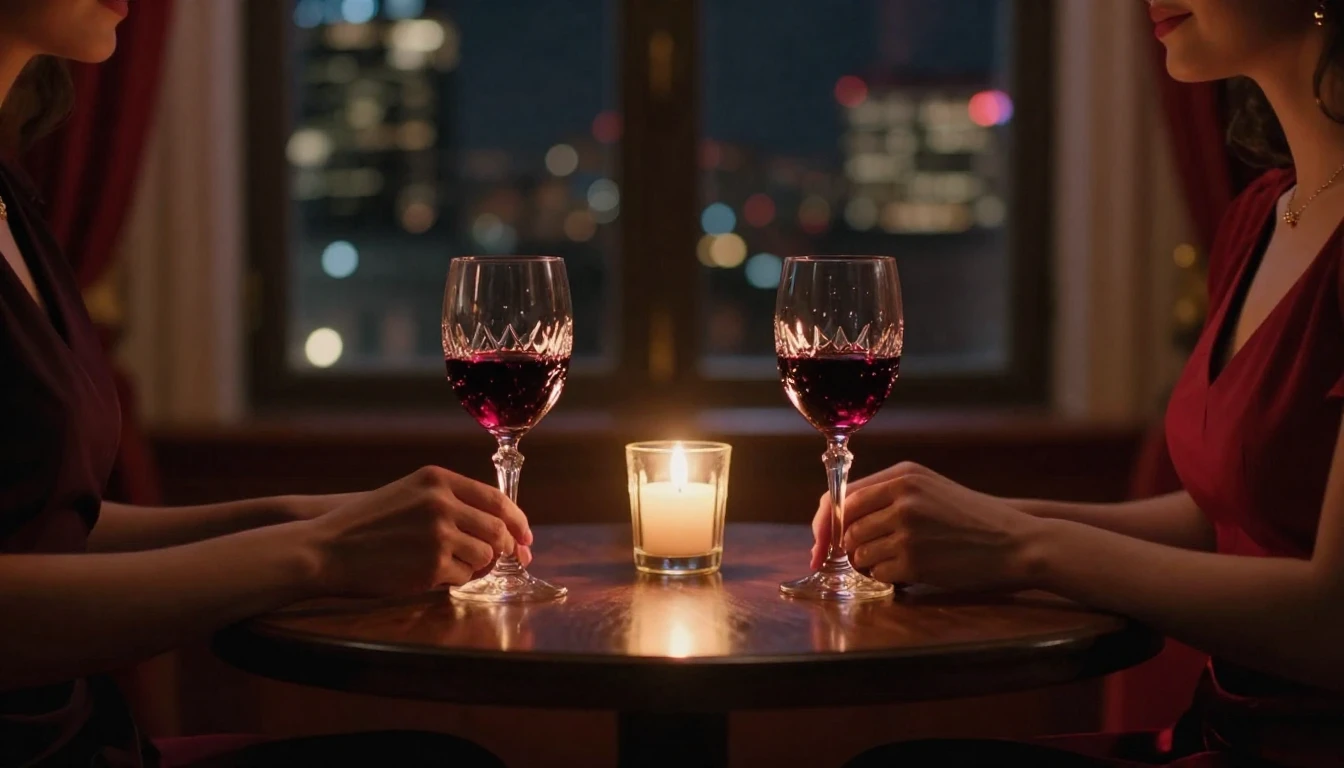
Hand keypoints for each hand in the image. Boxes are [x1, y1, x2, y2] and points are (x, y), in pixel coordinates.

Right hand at [287, 493, 535, 574]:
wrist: (328, 547)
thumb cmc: (367, 524)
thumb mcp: (409, 494)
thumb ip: (449, 501)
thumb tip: (497, 524)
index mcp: (438, 480)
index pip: (496, 499)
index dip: (518, 520)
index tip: (527, 536)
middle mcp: (442, 503)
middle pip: (498, 530)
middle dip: (509, 548)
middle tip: (513, 559)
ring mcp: (439, 534)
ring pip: (484, 556)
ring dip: (477, 566)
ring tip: (451, 565)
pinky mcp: (432, 565)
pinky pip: (463, 577)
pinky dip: (455, 580)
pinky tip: (433, 575)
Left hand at [837, 462, 1043, 591]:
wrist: (1015, 542)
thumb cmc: (970, 517)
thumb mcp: (929, 488)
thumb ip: (886, 494)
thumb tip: (837, 516)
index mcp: (903, 476)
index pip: (842, 498)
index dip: (824, 523)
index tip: (818, 542)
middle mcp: (902, 499)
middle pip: (846, 529)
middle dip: (848, 548)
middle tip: (866, 556)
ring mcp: (907, 530)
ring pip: (858, 554)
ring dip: (867, 564)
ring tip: (893, 561)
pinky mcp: (915, 561)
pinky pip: (878, 574)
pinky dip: (886, 578)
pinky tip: (907, 573)